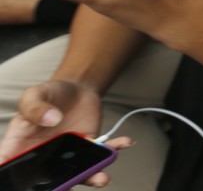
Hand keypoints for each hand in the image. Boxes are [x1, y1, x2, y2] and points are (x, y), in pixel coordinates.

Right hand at [0, 80, 131, 185]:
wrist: (77, 87)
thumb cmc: (50, 94)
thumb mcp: (35, 94)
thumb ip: (35, 107)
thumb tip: (51, 119)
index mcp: (20, 146)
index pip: (9, 165)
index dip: (11, 178)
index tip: (22, 186)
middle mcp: (44, 156)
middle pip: (46, 179)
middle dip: (59, 186)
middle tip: (68, 188)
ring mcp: (68, 154)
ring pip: (77, 172)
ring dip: (90, 177)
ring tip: (101, 178)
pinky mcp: (89, 145)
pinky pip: (101, 152)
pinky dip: (114, 150)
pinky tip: (124, 143)